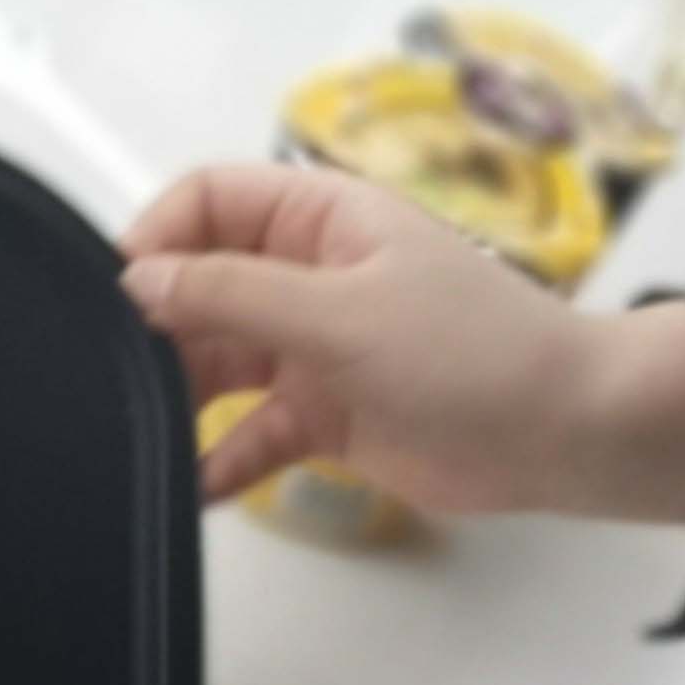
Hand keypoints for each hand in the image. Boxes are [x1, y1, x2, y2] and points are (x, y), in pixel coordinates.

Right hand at [117, 162, 684, 520]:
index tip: (118, 293)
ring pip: (219, 363)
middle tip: (122, 377)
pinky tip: (195, 484)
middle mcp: (311, 274)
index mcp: (322, 218)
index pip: (209, 200)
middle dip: (160, 328)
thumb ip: (235, 297)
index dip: (157, 238)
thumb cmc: (474, 351)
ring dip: (182, 398)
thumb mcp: (343, 313)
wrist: (565, 433)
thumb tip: (139, 278)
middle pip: (203, 286)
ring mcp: (318, 346)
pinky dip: (222, 456)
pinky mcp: (328, 416)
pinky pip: (252, 432)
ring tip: (144, 436)